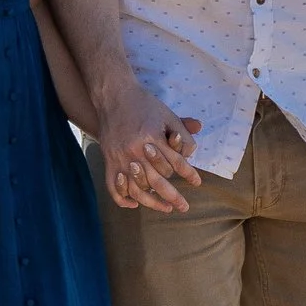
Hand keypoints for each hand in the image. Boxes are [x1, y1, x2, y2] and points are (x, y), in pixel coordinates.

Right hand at [99, 80, 203, 215]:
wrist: (113, 96)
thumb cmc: (144, 104)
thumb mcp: (167, 114)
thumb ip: (183, 132)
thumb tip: (192, 152)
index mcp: (152, 137)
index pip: (175, 163)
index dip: (188, 174)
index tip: (197, 183)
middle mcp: (135, 150)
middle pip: (157, 181)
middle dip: (173, 196)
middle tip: (184, 207)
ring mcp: (120, 158)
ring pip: (137, 189)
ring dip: (152, 202)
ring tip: (165, 208)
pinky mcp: (108, 161)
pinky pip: (114, 187)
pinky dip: (123, 199)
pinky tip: (134, 204)